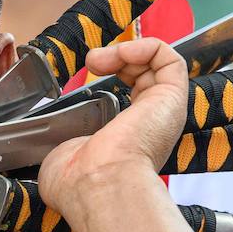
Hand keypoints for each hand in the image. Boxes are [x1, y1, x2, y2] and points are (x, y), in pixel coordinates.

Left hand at [37, 38, 187, 223]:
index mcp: (126, 142)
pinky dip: (146, 47)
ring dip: (127, 51)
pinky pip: (169, 59)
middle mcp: (148, 126)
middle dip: (117, 60)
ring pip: (158, 66)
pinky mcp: (171, 98)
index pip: (129, 100)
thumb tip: (61, 151)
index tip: (87, 76)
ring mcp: (162, 111)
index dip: (111, 79)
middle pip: (144, 78)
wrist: (97, 184)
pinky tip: (122, 53)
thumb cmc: (78, 183)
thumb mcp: (61, 157)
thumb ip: (65, 146)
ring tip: (102, 58)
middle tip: (93, 63)